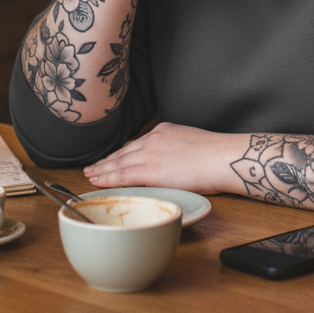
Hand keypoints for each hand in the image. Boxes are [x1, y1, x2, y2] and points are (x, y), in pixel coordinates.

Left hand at [83, 122, 245, 196]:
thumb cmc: (216, 156)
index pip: (137, 144)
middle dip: (107, 161)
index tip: (112, 158)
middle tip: (93, 168)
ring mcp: (151, 153)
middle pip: (124, 152)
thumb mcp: (191, 144)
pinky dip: (108, 179)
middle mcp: (154, 139)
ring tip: (90, 175)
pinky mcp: (151, 170)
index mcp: (164, 131)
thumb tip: (171, 165)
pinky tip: (98, 181)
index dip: (121, 153)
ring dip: (103, 170)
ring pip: (119, 163)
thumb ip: (176, 151)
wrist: (223, 158)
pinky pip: (123, 176)